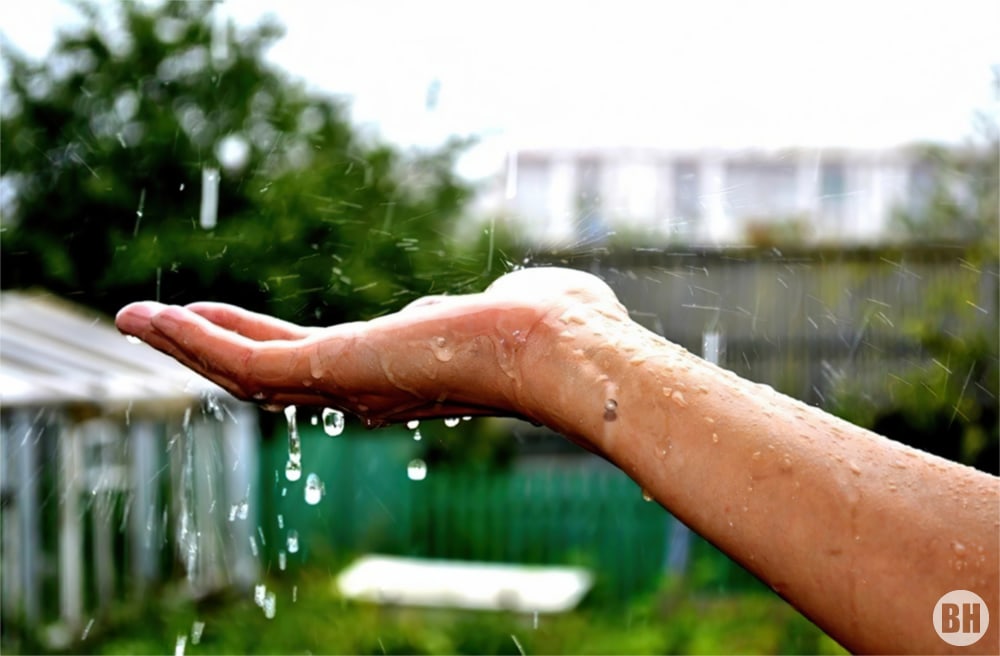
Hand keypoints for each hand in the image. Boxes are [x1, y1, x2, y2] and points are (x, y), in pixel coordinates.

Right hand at [115, 267, 628, 428]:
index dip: (270, 345)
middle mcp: (364, 389)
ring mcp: (347, 384)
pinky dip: (197, 345)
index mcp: (397, 373)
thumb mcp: (509, 310)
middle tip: (160, 326)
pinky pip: (249, 365)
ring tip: (136, 321)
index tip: (236, 325)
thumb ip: (496, 309)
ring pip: (246, 374)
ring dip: (187, 347)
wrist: (564, 350)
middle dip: (212, 349)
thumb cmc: (557, 329)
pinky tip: (156, 320)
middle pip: (269, 373)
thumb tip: (517, 299)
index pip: (317, 363)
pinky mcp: (336, 372)